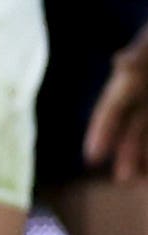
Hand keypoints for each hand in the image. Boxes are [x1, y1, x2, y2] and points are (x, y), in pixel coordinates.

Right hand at [93, 32, 147, 176]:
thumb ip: (139, 54)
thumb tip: (122, 64)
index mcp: (131, 77)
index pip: (112, 108)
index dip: (101, 131)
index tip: (91, 157)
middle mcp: (143, 90)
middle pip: (132, 124)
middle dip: (126, 151)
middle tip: (122, 179)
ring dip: (143, 152)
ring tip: (138, 178)